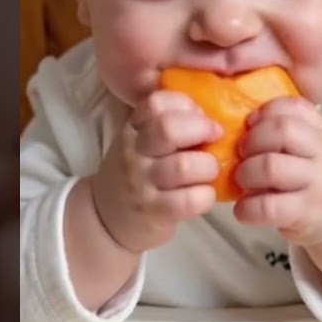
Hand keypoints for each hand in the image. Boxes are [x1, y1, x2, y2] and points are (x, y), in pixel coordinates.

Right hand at [90, 90, 222, 251]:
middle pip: (168, 129)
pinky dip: (206, 195)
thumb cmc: (136, 173)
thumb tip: (209, 113)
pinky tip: (205, 194)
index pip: (156, 103)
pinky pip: (190, 200)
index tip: (202, 116)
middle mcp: (134, 152)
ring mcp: (142, 183)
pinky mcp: (154, 212)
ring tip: (210, 170)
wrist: (105, 218)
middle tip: (216, 137)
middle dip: (202, 128)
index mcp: (133, 129)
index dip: (186, 105)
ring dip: (208, 166)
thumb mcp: (141, 142)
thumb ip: (167, 124)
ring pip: (184, 166)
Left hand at [233, 96, 321, 246]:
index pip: (294, 107)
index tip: (250, 126)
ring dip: (245, 173)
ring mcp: (319, 185)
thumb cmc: (320, 177)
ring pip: (270, 167)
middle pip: (282, 131)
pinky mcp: (307, 214)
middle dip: (252, 141)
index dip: (264, 112)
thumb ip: (291, 132)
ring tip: (244, 181)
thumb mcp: (317, 148)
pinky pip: (267, 206)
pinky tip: (244, 209)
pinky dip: (246, 207)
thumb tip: (245, 124)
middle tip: (243, 155)